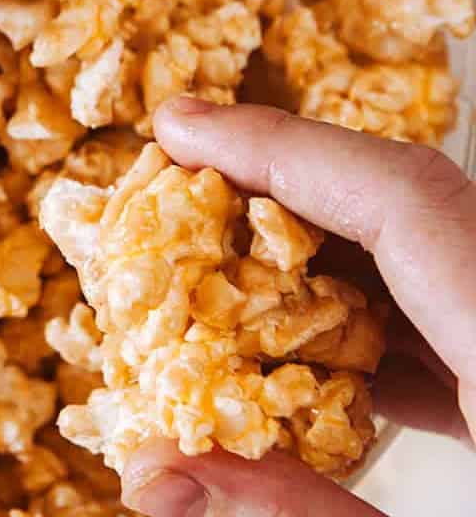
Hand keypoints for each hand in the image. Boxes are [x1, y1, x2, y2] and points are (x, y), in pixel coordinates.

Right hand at [120, 98, 474, 515]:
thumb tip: (158, 475)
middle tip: (183, 179)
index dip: (278, 147)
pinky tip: (312, 346)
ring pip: (434, 248)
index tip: (178, 127)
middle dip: (286, 180)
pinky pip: (455, 306)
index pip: (402, 199)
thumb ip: (300, 516)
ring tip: (224, 256)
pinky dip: (373, 306)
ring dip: (323, 242)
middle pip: (413, 204)